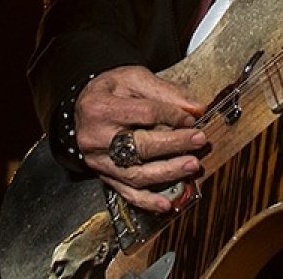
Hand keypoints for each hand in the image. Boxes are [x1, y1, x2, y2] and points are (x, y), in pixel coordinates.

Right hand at [75, 66, 207, 213]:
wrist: (83, 108)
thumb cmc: (109, 91)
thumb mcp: (132, 78)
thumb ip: (164, 91)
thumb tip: (196, 108)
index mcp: (100, 108)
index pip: (145, 113)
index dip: (173, 116)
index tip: (192, 117)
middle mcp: (95, 137)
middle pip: (141, 145)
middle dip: (175, 144)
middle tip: (199, 140)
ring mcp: (98, 160)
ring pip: (136, 174)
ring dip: (168, 172)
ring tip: (192, 165)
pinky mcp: (103, 175)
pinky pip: (126, 192)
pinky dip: (147, 201)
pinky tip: (165, 204)